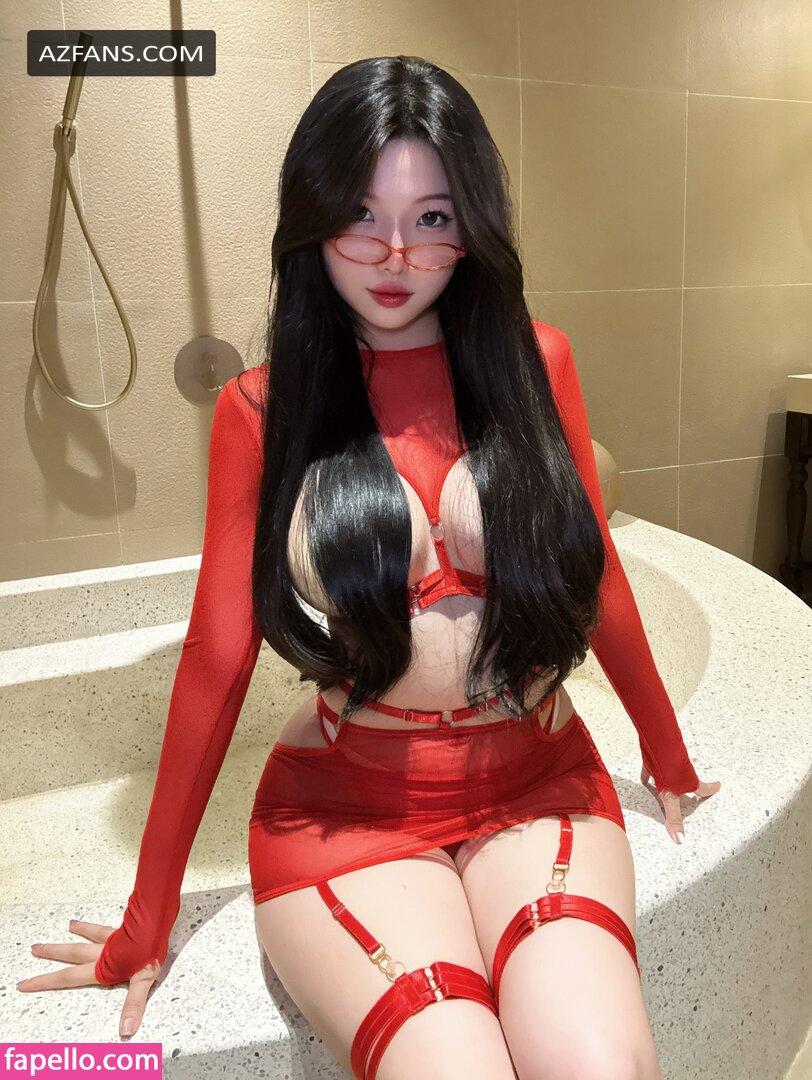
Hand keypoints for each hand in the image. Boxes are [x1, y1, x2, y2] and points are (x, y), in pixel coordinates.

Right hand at [17, 919, 159, 1038]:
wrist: (157, 922)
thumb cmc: (150, 951)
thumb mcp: (143, 981)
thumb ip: (133, 1005)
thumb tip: (125, 1031)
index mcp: (102, 968)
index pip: (68, 977)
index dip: (46, 981)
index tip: (25, 983)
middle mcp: (102, 953)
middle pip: (72, 954)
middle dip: (52, 954)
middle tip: (34, 949)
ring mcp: (111, 939)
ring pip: (87, 938)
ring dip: (75, 933)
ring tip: (67, 926)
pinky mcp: (123, 929)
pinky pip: (105, 927)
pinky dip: (95, 925)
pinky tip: (93, 918)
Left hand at [641, 766, 720, 844]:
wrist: (657, 744)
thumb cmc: (669, 768)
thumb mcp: (671, 798)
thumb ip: (674, 818)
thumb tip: (680, 840)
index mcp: (688, 782)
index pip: (703, 788)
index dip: (711, 789)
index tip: (718, 786)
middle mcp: (680, 773)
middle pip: (687, 781)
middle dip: (690, 787)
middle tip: (692, 793)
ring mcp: (667, 766)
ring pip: (671, 775)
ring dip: (671, 781)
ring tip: (669, 788)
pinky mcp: (654, 761)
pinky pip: (652, 770)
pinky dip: (649, 774)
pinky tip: (644, 778)